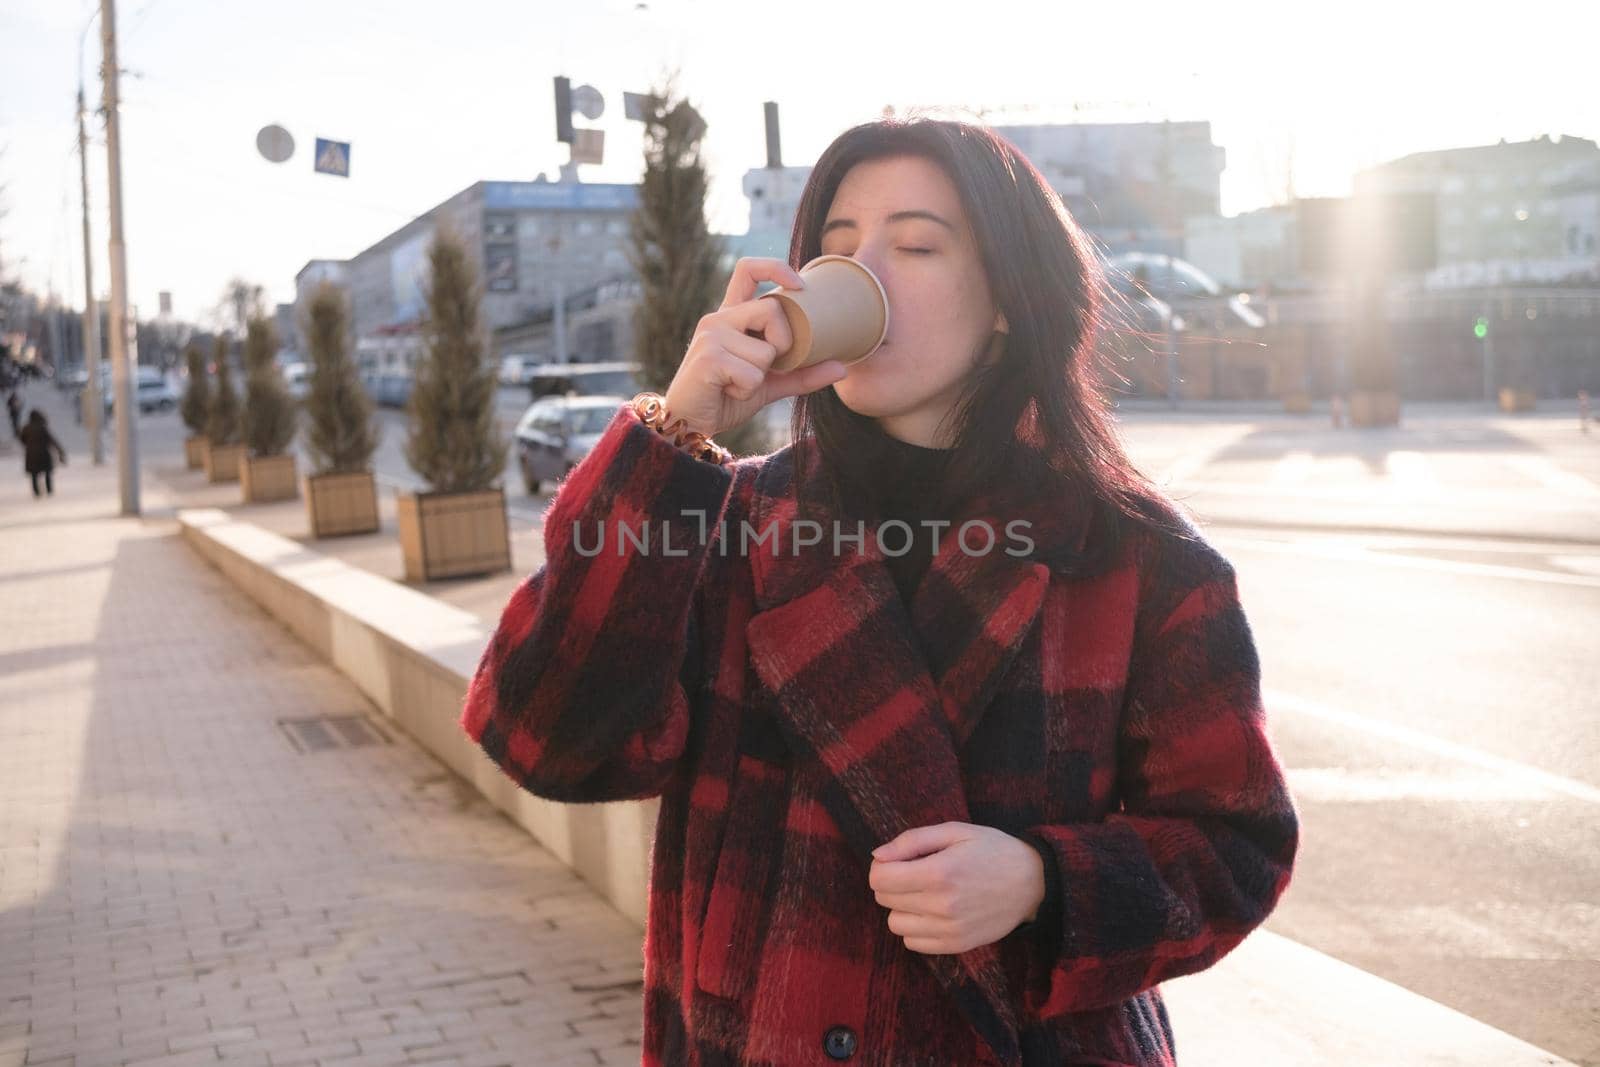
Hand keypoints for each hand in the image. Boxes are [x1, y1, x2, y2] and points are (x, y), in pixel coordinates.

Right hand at [661, 257, 849, 438]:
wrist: (689, 424)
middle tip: (764, 367)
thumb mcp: (768, 383)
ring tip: (736, 385)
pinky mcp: (708, 358)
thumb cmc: (725, 398)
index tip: (800, 285)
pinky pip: (752, 375)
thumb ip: (802, 373)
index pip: (749, 270)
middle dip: (782, 344)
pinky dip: (747, 392)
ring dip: (760, 378)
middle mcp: (718, 318)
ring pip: (765, 351)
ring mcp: (710, 336)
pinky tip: (727, 392)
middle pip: (772, 310)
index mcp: (732, 316)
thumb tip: (843, 368)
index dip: (776, 268)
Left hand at [869, 822, 1046, 955]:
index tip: (898, 860)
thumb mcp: (955, 831)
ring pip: (895, 924)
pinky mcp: (957, 945)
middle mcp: (942, 905)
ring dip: (902, 907)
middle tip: (915, 872)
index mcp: (940, 872)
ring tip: (925, 893)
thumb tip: (877, 856)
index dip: (882, 866)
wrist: (1033, 883)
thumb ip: (911, 841)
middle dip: (892, 883)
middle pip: (884, 900)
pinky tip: (933, 912)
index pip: (880, 879)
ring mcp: (950, 930)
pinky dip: (916, 927)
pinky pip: (913, 943)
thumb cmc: (993, 850)